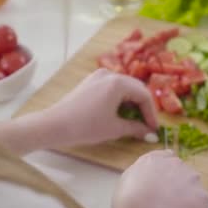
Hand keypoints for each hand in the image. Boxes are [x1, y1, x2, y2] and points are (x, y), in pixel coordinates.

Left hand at [0, 69, 158, 153]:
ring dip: (132, 103)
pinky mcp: (91, 82)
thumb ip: (136, 128)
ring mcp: (99, 76)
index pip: (144, 95)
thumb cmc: (85, 126)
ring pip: (125, 87)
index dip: (152, 113)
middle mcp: (110, 74)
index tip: (153, 129)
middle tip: (147, 125)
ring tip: (135, 121)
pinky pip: (113, 88)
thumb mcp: (114, 128)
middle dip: (143, 107)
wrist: (54, 125)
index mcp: (118, 83)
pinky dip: (120, 100)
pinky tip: (120, 113)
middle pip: (136, 88)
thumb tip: (150, 133)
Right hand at [112, 150, 207, 207]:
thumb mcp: (125, 184)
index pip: (166, 158)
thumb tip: (144, 185)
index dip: (165, 173)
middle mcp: (176, 163)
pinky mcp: (203, 195)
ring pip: (192, 189)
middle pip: (181, 173)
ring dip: (186, 199)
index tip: (162, 185)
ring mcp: (192, 178)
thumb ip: (139, 180)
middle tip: (166, 205)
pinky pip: (200, 205)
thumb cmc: (129, 201)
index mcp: (154, 159)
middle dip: (177, 186)